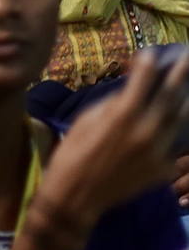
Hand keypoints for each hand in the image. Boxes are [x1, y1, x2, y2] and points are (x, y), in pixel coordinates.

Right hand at [42, 49, 188, 227]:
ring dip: (182, 102)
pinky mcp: (163, 170)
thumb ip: (112, 104)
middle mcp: (147, 130)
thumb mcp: (85, 121)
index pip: (143, 81)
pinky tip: (165, 129)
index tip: (152, 53)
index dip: (149, 64)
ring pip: (178, 121)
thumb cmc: (73, 154)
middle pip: (169, 97)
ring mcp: (159, 151)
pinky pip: (172, 146)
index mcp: (123, 115)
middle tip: (186, 59)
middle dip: (178, 76)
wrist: (77, 196)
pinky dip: (170, 135)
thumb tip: (129, 92)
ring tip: (187, 91)